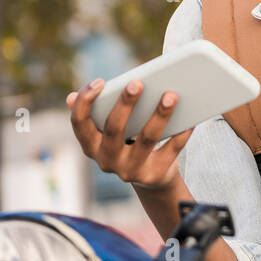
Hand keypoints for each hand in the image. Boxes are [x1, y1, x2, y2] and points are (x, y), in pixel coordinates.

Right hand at [66, 77, 194, 191]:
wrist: (152, 179)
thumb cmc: (129, 143)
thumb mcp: (112, 131)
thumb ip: (99, 112)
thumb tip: (71, 97)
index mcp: (91, 146)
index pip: (79, 124)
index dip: (85, 102)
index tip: (100, 81)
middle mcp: (106, 161)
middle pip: (114, 129)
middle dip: (125, 105)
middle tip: (138, 83)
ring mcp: (130, 171)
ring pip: (147, 139)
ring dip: (159, 115)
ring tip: (171, 96)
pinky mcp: (154, 175)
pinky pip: (171, 150)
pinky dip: (182, 133)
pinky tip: (190, 118)